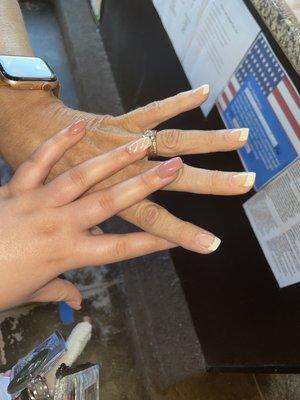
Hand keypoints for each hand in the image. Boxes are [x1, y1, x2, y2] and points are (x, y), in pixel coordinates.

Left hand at [0, 121, 184, 310]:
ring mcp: (37, 201)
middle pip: (109, 202)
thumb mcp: (29, 292)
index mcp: (65, 254)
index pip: (118, 248)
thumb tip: (75, 301)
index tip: (177, 237)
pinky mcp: (16, 187)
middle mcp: (58, 224)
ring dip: (113, 158)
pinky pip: (39, 160)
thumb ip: (58, 290)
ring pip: (82, 176)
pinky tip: (79, 124)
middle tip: (173, 168)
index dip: (149, 243)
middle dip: (144, 185)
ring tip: (139, 142)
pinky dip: (58, 142)